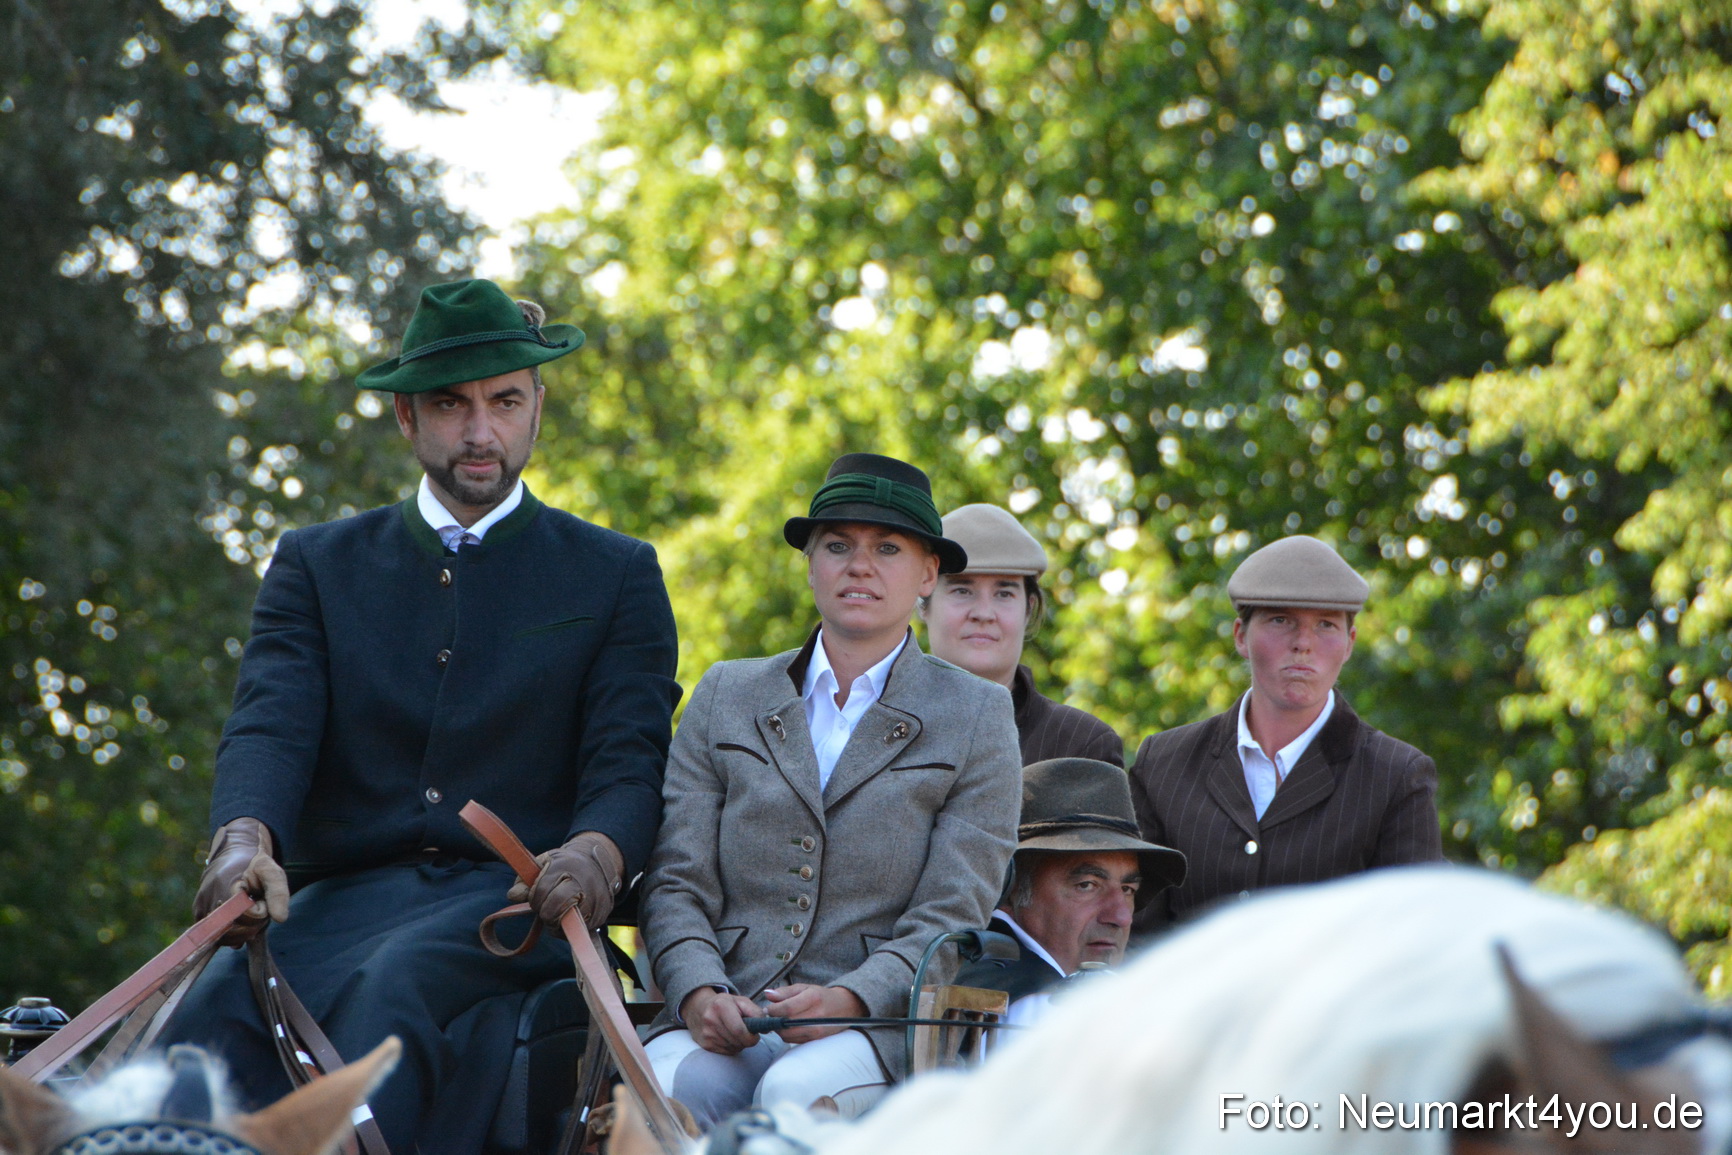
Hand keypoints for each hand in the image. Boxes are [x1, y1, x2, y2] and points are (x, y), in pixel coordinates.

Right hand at [193, 817, 288, 945]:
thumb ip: (278, 894)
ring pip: (223, 937)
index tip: (261, 900)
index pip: (246, 919)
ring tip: (247, 909)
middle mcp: (211, 899)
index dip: (259, 913)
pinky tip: (237, 919)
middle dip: (251, 925)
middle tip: (255, 906)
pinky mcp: (198, 912)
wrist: (231, 853)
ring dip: (239, 929)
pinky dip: (228, 932)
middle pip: (234, 932)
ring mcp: (202, 907)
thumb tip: (280, 919)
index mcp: (228, 887)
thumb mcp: (272, 872)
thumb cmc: (254, 864)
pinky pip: (213, 934)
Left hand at [505, 831, 624, 930]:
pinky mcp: (599, 918)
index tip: (536, 895)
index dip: (534, 897)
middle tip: (546, 905)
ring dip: (555, 922)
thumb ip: (525, 878)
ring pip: (563, 927)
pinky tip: (569, 915)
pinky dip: (568, 928)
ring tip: (558, 909)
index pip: (541, 892)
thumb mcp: (544, 863)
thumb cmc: (565, 866)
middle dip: (544, 912)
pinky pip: (576, 933)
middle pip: (552, 912)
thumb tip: (513, 895)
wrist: (598, 866)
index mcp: (566, 870)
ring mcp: (593, 904)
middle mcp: (582, 887)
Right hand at [680, 987, 762, 1054]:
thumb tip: (766, 1028)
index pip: (740, 1030)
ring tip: (735, 1033)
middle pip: (738, 1041)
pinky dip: (731, 1047)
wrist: (699, 1008)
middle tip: (746, 1033)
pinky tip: (728, 1037)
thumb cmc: (725, 1004)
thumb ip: (756, 1012)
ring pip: (733, 1048)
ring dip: (739, 1044)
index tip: (755, 1035)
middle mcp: (711, 1020)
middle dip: (747, 1040)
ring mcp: (707, 1034)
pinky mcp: (705, 1045)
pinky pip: (726, 1052)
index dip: (751, 1037)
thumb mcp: (741, 1001)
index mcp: (721, 1006)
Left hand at [761, 983, 865, 1043]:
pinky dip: (787, 1035)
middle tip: (771, 1015)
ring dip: (779, 1029)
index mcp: (813, 998)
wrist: (845, 1007)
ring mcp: (817, 1029)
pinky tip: (788, 1027)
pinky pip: (794, 1040)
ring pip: (788, 1035)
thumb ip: (785, 992)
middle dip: (774, 1020)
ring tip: (779, 1021)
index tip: (767, 1009)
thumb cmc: (821, 996)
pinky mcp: (816, 1039)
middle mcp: (816, 1015)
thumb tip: (767, 995)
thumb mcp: (804, 988)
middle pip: (786, 1023)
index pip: (787, 1008)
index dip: (773, 1010)